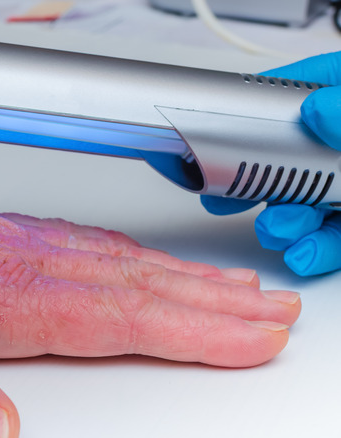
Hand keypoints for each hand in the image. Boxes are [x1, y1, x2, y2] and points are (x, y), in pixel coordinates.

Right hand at [201, 51, 340, 275]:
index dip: (246, 111)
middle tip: (228, 194)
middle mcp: (338, 142)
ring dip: (284, 223)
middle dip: (255, 184)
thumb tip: (318, 110)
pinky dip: (314, 248)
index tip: (209, 129)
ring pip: (302, 201)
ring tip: (281, 229)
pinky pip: (330, 234)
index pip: (290, 94)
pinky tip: (303, 253)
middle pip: (283, 155)